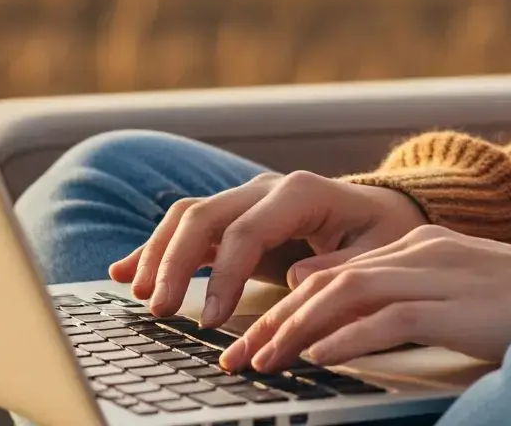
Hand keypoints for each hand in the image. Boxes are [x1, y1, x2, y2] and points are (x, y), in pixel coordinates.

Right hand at [111, 170, 426, 329]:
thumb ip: (340, 265)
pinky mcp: (234, 219)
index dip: (223, 275)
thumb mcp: (380, 251)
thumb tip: (295, 278)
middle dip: (175, 262)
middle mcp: (266, 189)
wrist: (387, 213)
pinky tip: (122, 272)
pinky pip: (187, 227)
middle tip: (160, 310)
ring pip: (187, 216)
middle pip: (205, 215)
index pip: (246, 230)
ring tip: (140, 295)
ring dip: (157, 253)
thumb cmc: (386, 234)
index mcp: (302, 192)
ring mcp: (246, 200)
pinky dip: (153, 248)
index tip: (210, 320)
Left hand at [220, 224, 510, 370]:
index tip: (251, 340)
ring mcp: (435, 273)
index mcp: (414, 244)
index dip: (286, 308)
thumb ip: (389, 290)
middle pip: (329, 283)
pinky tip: (318, 357)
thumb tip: (322, 301)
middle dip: (277, 322)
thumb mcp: (443, 290)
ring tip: (265, 361)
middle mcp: (418, 251)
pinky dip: (347, 337)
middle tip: (239, 358)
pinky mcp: (452, 303)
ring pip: (347, 296)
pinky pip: (388, 318)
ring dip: (299, 330)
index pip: (334, 273)